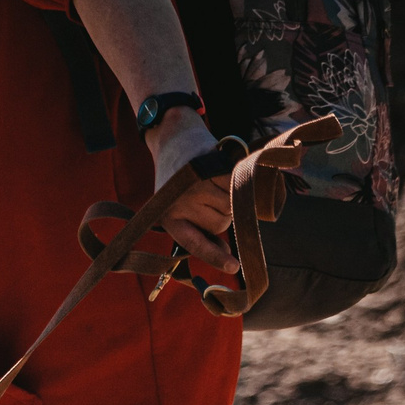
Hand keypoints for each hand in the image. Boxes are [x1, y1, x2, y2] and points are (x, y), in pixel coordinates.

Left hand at [145, 111, 238, 272]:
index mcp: (168, 219)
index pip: (195, 244)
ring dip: (231, 195)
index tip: (234, 268)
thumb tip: (228, 259)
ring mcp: (195, 187)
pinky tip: (222, 171)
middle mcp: (179, 204)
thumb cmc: (179, 178)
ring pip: (231, 206)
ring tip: (213, 181)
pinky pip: (236, 185)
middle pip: (221, 224)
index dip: (215, 257)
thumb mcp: (179, 206)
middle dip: (223, 213)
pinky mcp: (209, 168)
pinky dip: (235, 179)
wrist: (174, 137)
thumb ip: (200, 231)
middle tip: (210, 193)